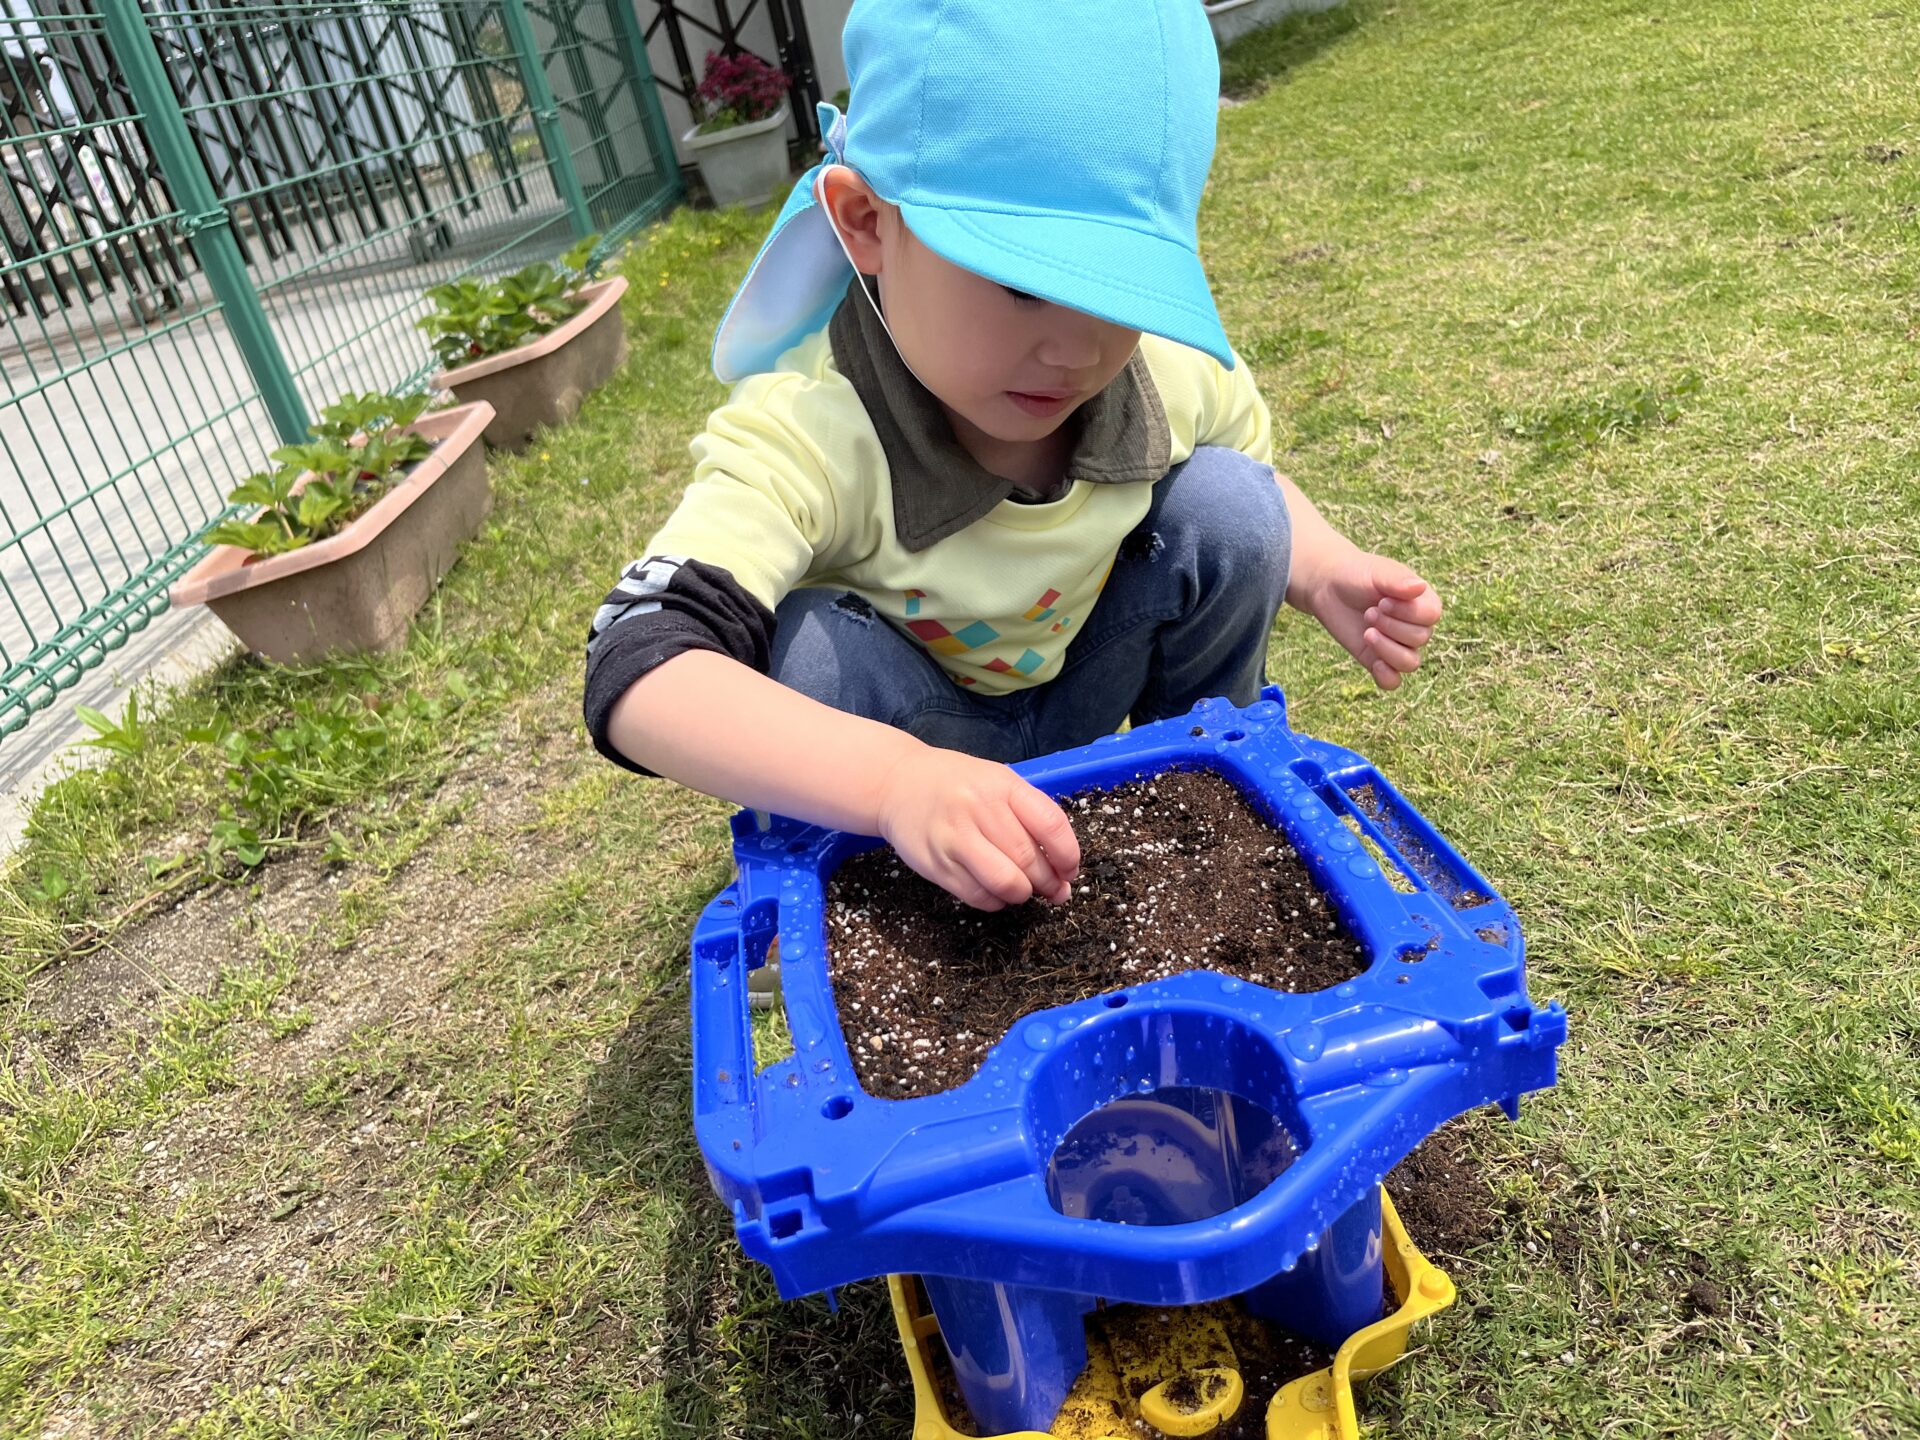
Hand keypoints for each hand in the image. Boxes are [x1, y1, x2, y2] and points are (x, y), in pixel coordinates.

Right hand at [872, 745, 1080, 910]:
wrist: (898, 784)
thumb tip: (1062, 867)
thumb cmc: (957, 784)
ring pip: (1006, 883)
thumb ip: (1029, 816)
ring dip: (1022, 894)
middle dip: (1049, 883)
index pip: (1050, 824)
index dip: (1068, 855)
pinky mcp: (936, 864)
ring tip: (1023, 890)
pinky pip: (978, 896)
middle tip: (1053, 890)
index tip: (1070, 870)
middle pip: (1029, 859)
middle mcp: (978, 809)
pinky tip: (996, 892)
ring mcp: (954, 838)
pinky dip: (996, 902)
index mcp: (1002, 785)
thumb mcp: (997, 782)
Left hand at [1303, 548, 1441, 689]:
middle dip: (1391, 626)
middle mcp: (1415, 625)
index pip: (1431, 616)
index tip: (1382, 601)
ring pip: (1410, 663)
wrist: (1328, 585)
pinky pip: (1393, 681)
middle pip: (1420, 638)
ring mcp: (1397, 645)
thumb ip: (1397, 581)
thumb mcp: (1377, 573)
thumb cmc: (1357, 574)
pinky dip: (1387, 677)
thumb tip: (1420, 586)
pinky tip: (1375, 664)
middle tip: (1369, 612)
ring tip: (1367, 632)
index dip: (1407, 613)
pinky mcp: (1377, 660)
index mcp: (1422, 601)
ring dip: (1388, 649)